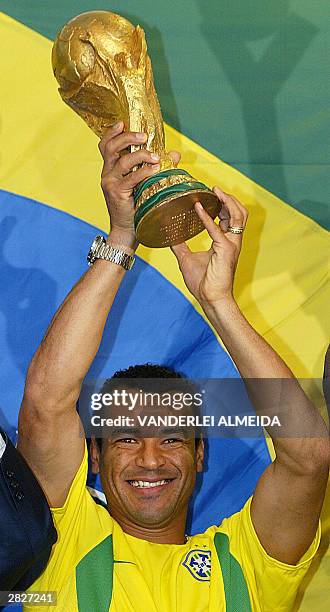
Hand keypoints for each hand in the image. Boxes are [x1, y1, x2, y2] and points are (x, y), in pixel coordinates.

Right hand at [99, 122, 180, 249]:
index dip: (112, 133)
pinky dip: (144, 171)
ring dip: (141, 155)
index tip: (123, 123)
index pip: (106, 145)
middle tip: (144, 136)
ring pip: (122, 161)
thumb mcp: (145, 185)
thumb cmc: (135, 208)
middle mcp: (107, 174)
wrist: (126, 232)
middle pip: (111, 147)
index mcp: (110, 169)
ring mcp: (110, 183)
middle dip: (128, 138)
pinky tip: (156, 169)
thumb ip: (157, 167)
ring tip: (157, 157)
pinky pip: (131, 178)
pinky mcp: (117, 193)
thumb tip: (175, 153)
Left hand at [171, 187, 247, 307]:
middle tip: (214, 188)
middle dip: (229, 198)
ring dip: (226, 201)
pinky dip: (207, 218)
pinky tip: (197, 209)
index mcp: (226, 242)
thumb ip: (180, 245)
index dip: (223, 204)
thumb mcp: (186, 259)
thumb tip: (168, 235)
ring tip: (213, 191)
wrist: (211, 299)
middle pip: (239, 213)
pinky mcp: (226, 250)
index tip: (211, 193)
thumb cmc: (203, 283)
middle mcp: (232, 241)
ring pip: (237, 216)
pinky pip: (216, 230)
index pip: (230, 218)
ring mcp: (231, 245)